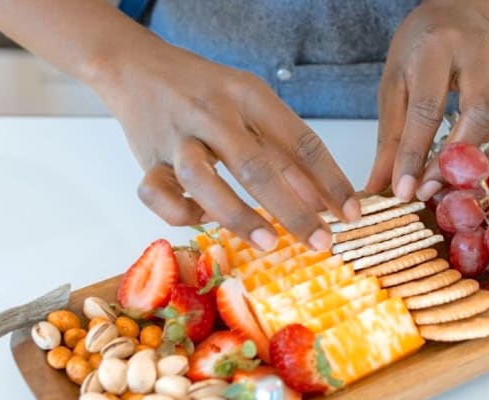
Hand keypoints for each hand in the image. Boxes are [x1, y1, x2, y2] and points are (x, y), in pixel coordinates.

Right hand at [96, 42, 359, 250]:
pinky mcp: (147, 161)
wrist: (136, 67)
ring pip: (203, 181)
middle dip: (294, 210)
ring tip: (269, 243)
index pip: (300, 141)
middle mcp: (212, 114)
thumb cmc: (206, 92)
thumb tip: (322, 203)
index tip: (351, 214)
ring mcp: (177, 138)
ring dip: (238, 216)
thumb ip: (285, 152)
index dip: (331, 181)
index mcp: (248, 95)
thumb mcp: (252, 106)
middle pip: (256, 166)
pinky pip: (158, 195)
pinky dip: (182, 214)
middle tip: (322, 242)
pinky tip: (205, 219)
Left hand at [365, 0, 488, 201]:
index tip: (409, 191)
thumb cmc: (420, 53)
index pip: (426, 111)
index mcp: (433, 51)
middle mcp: (475, 49)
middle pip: (479, 111)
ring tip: (482, 132)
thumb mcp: (394, 88)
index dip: (416, 157)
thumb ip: (390, 140)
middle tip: (441, 184)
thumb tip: (381, 188)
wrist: (451, 11)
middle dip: (460, 156)